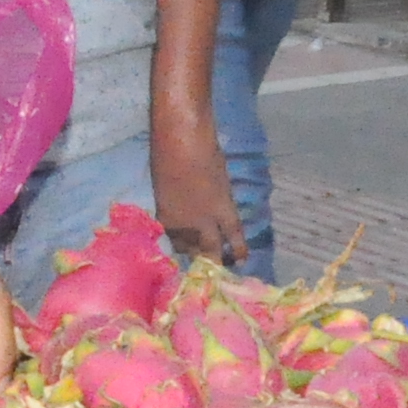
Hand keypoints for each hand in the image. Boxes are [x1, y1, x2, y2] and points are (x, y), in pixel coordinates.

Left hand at [150, 119, 243, 268]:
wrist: (184, 138)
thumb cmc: (166, 153)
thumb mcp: (164, 184)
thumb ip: (174, 202)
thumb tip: (185, 206)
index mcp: (164, 217)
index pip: (175, 241)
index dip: (184, 246)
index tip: (190, 248)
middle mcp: (182, 226)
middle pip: (191, 250)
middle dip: (198, 260)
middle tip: (206, 266)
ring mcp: (204, 221)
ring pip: (214, 250)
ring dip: (221, 261)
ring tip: (228, 269)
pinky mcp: (224, 211)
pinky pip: (233, 236)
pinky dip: (238, 248)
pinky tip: (243, 259)